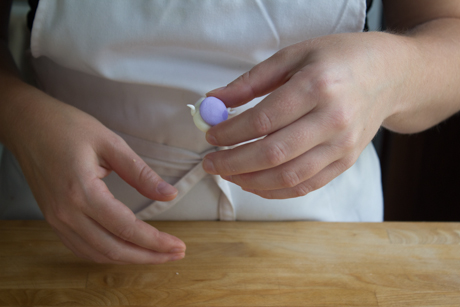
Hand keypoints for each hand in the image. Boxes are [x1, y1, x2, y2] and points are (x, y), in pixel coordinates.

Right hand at [9, 88, 185, 263]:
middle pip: (114, 249)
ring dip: (130, 259)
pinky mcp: (53, 219)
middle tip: (175, 254)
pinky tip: (125, 250)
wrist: (28, 125)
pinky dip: (107, 255)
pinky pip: (81, 248)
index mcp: (82, 192)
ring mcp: (57, 219)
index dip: (155, 241)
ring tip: (156, 255)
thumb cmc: (67, 127)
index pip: (126, 228)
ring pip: (97, 254)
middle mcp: (67, 213)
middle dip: (148, 256)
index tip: (177, 246)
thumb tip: (169, 194)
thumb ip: (140, 172)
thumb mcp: (110, 143)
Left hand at [202, 32, 404, 198]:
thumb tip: (214, 101)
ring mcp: (342, 146)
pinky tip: (254, 184)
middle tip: (211, 163)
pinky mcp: (346, 162)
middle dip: (233, 163)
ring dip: (251, 181)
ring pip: (288, 177)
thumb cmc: (339, 59)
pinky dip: (275, 191)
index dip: (230, 133)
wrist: (388, 75)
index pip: (263, 120)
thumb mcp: (294, 56)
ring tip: (228, 174)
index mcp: (317, 86)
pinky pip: (306, 185)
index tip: (211, 135)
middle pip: (273, 154)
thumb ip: (251, 81)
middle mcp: (333, 120)